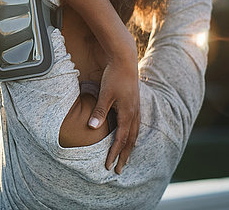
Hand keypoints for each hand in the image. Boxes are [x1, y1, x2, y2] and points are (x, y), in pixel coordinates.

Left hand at [89, 54, 139, 174]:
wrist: (124, 60)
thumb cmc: (114, 76)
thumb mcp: (105, 94)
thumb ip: (99, 111)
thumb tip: (92, 128)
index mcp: (127, 114)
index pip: (120, 140)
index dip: (114, 154)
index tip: (108, 166)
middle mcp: (134, 113)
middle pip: (130, 141)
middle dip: (124, 156)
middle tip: (118, 170)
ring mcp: (136, 108)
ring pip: (135, 133)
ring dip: (130, 147)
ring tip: (126, 157)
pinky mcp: (135, 103)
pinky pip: (135, 124)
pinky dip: (132, 135)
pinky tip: (129, 136)